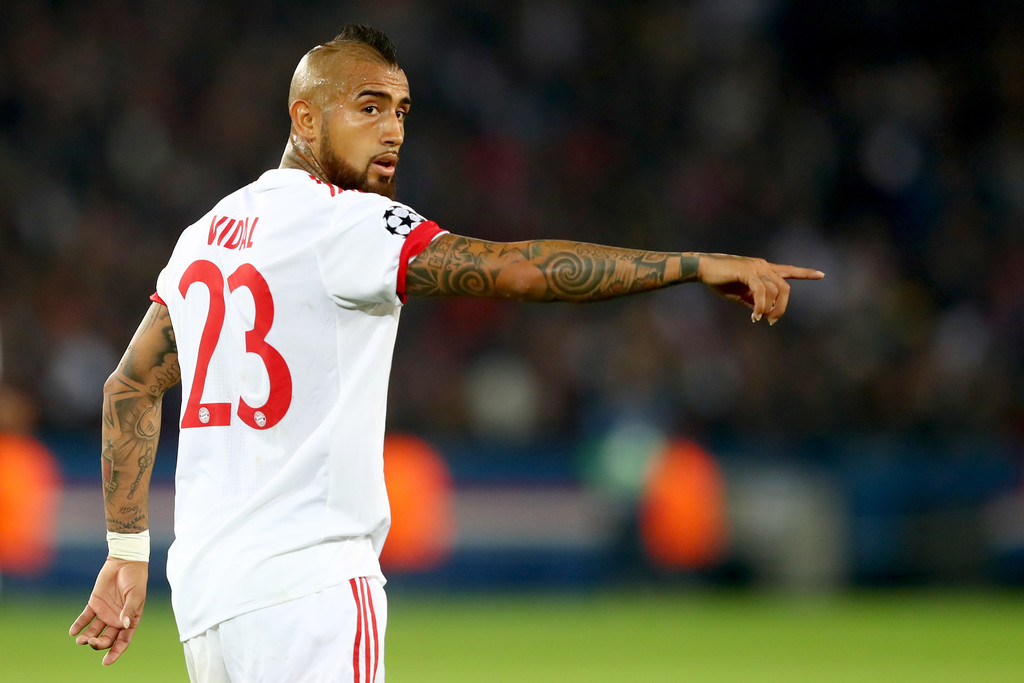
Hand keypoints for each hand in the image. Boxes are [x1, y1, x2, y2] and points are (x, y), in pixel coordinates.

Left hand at [69, 558, 148, 665]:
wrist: (125, 562)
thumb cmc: (135, 579)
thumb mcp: (135, 595)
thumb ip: (129, 610)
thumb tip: (125, 625)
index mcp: (130, 620)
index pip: (123, 640)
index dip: (115, 652)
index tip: (106, 662)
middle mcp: (116, 619)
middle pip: (107, 638)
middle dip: (99, 644)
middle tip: (91, 643)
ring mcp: (104, 612)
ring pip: (94, 631)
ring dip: (87, 638)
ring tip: (80, 640)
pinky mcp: (94, 604)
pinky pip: (85, 618)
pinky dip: (78, 625)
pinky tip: (73, 631)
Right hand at [697, 254, 823, 323]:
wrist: (703, 269)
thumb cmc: (720, 280)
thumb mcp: (741, 294)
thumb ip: (754, 300)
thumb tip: (764, 311)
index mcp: (764, 269)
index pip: (788, 270)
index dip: (805, 273)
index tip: (821, 274)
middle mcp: (764, 266)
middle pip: (785, 287)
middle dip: (783, 306)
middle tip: (773, 321)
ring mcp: (757, 267)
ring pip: (774, 290)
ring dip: (770, 308)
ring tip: (761, 318)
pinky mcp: (748, 272)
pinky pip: (761, 291)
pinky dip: (760, 305)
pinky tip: (755, 315)